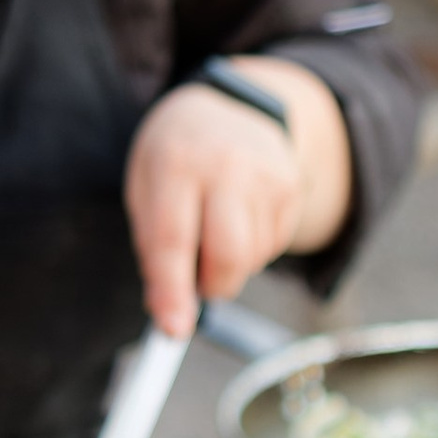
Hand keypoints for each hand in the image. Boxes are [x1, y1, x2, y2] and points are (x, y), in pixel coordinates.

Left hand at [125, 82, 306, 339]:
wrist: (227, 108)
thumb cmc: (174, 159)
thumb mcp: (145, 190)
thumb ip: (154, 251)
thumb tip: (170, 314)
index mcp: (176, 162)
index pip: (173, 240)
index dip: (173, 291)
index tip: (173, 330)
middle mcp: (226, 165)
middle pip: (229, 255)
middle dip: (213, 285)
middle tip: (198, 281)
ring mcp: (266, 174)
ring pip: (252, 258)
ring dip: (230, 265)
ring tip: (215, 228)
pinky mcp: (292, 187)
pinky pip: (273, 247)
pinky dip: (252, 249)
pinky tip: (239, 218)